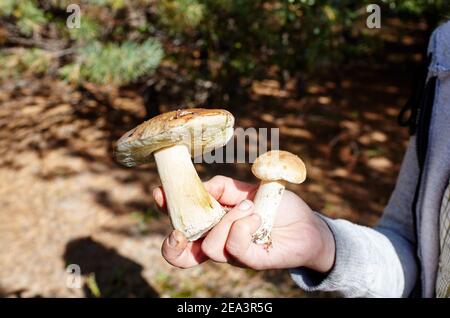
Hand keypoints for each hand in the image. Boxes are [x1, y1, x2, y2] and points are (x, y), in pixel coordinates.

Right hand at [152, 175, 334, 272]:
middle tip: (180, 230)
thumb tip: (201, 187)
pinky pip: (235, 248)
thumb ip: (224, 187)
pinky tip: (256, 217)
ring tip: (249, 207)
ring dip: (228, 221)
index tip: (159, 193)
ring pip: (210, 247)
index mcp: (214, 224)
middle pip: (182, 254)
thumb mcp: (248, 190)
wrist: (308, 225)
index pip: (182, 226)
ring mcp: (234, 254)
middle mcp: (219, 242)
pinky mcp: (252, 261)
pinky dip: (242, 227)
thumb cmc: (278, 207)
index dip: (166, 212)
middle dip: (175, 242)